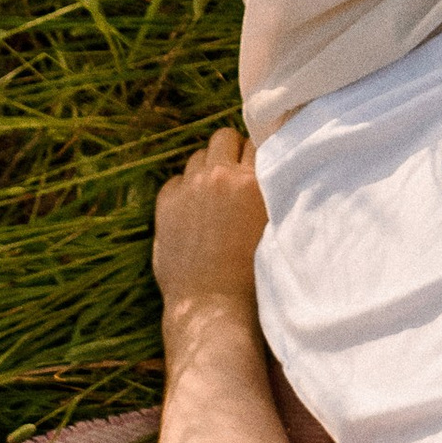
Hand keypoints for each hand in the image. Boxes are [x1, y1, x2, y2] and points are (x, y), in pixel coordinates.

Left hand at [152, 129, 267, 315]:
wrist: (214, 305)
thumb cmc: (255, 275)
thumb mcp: (276, 226)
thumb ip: (272, 194)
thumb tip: (272, 172)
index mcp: (253, 181)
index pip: (260, 141)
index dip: (262, 154)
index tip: (263, 166)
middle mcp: (219, 177)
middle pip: (225, 137)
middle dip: (232, 152)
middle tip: (238, 176)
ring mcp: (189, 189)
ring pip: (199, 155)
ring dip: (208, 168)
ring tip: (216, 196)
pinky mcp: (165, 204)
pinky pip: (176, 179)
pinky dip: (185, 189)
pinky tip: (195, 212)